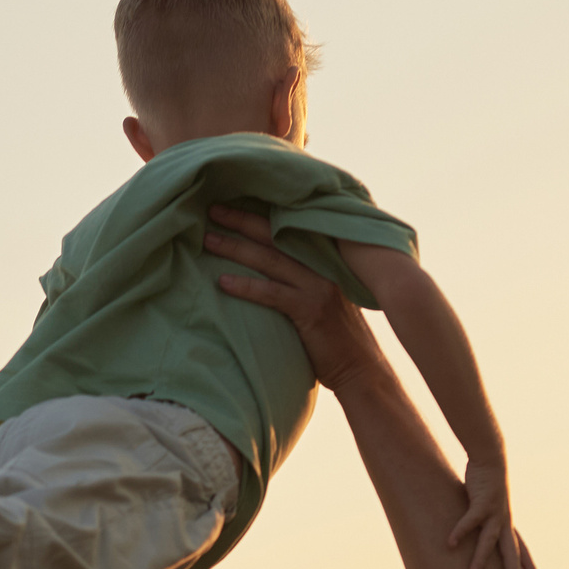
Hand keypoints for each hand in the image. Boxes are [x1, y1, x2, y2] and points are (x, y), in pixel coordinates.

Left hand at [203, 204, 384, 390]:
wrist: (361, 368)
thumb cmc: (335, 335)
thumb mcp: (323, 296)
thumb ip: (304, 276)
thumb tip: (271, 262)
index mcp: (326, 258)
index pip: (291, 227)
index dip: (263, 213)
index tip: (235, 200)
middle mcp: (324, 265)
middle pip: (277, 236)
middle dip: (243, 220)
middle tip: (213, 209)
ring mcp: (318, 287)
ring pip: (270, 260)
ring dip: (236, 248)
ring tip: (207, 240)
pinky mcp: (311, 310)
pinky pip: (272, 294)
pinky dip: (246, 286)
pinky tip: (222, 282)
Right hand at [453, 458, 538, 568]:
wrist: (491, 458)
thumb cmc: (485, 480)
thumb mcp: (485, 503)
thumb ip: (480, 517)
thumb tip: (473, 526)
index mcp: (506, 521)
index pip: (520, 547)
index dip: (528, 564)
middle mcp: (504, 520)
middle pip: (510, 551)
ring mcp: (494, 513)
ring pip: (489, 542)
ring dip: (481, 560)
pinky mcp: (482, 503)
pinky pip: (470, 522)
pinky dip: (460, 532)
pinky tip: (450, 544)